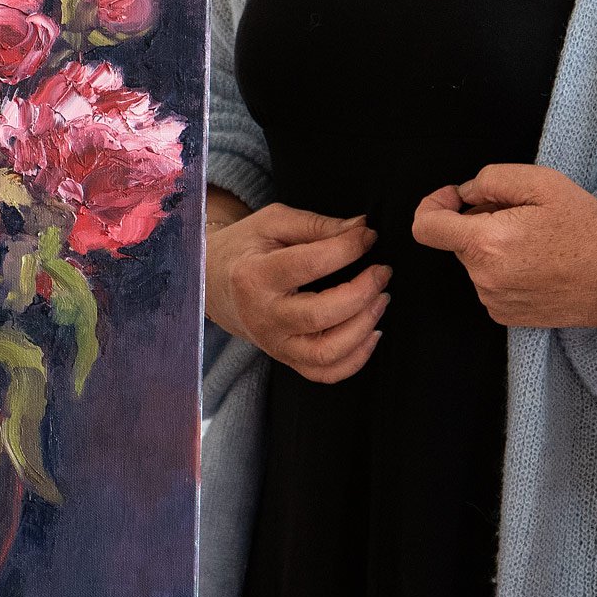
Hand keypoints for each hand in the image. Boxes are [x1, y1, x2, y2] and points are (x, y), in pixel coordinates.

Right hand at [206, 202, 388, 382]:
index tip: (369, 236)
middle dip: (362, 293)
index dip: (348, 248)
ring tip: (380, 299)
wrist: (213, 282)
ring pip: (326, 353)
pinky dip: (356, 359)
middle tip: (382, 271)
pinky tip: (372, 332)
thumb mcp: (273, 222)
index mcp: (254, 276)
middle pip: (320, 316)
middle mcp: (263, 316)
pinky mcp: (286, 359)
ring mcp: (274, 344)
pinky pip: (325, 373)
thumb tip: (361, 227)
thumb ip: (317, 225)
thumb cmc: (247, 247)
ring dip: (363, 327)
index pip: (309, 265)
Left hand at [410, 163, 596, 330]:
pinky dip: (503, 269)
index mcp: (488, 242)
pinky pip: (488, 282)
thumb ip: (491, 179)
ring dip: (492, 247)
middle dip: (477, 222)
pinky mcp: (504, 316)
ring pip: (474, 261)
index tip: (454, 199)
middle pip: (456, 240)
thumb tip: (464, 194)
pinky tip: (537, 264)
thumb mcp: (542, 182)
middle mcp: (484, 278)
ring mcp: (493, 301)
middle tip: (521, 215)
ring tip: (536, 242)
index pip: (425, 227)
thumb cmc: (586, 228)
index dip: (433, 205)